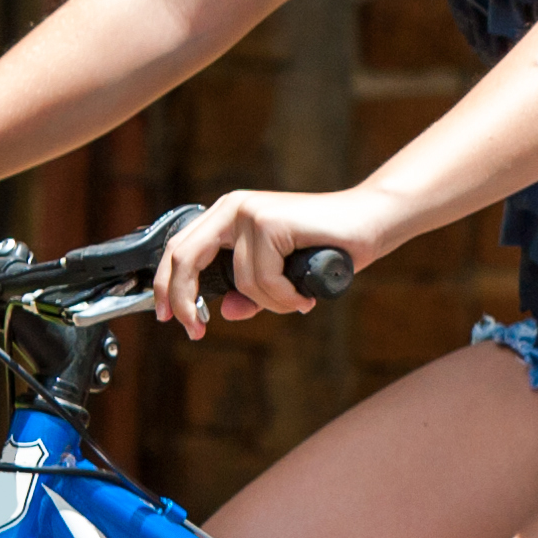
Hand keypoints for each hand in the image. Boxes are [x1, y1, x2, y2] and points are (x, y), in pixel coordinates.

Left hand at [148, 187, 393, 335]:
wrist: (370, 222)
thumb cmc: (328, 248)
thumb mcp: (281, 277)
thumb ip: (252, 292)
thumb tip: (228, 312)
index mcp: (228, 215)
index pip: (180, 249)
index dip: (166, 285)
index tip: (168, 317)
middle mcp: (233, 208)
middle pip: (185, 256)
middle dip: (184, 298)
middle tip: (194, 330)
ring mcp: (251, 212)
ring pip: (241, 280)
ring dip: (271, 303)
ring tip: (297, 299)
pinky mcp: (271, 222)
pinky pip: (265, 278)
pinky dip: (286, 296)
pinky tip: (305, 294)